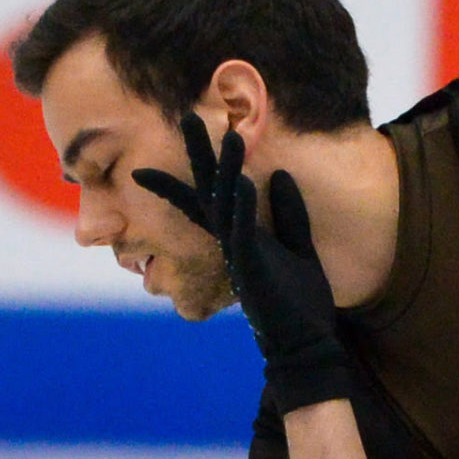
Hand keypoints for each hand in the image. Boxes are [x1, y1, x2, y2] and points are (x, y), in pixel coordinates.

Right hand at [134, 116, 353, 411]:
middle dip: (199, 152)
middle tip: (187, 113)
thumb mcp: (299, 247)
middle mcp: (232, 240)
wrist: (304, 345)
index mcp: (240, 235)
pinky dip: (244, 207)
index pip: (206, 198)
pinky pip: (244, 232)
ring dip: (227, 169)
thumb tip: (279, 175)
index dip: (181, 176)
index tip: (153, 153)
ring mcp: (239, 253)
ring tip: (229, 135)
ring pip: (226, 203)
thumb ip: (289, 213)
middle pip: (209, 188)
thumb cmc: (298, 302)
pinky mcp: (252, 268)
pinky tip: (246, 184)